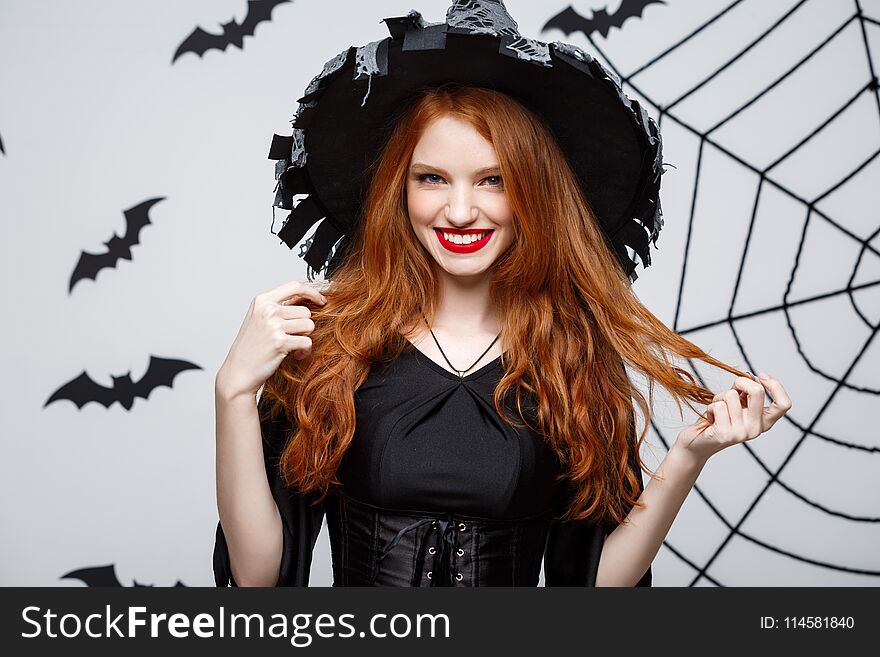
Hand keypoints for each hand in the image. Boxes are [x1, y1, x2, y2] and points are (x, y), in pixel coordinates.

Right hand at [215, 279, 326, 399]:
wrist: (238, 372)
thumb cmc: (252, 347)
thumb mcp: (261, 319)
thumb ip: (281, 306)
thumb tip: (309, 297)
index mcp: (262, 300)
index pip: (295, 286)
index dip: (312, 292)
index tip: (322, 300)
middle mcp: (268, 310)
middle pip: (306, 311)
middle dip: (304, 326)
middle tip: (292, 337)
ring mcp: (273, 325)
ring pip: (309, 326)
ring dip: (305, 338)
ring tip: (292, 346)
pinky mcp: (280, 342)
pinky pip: (307, 342)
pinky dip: (304, 351)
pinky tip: (294, 355)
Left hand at [674, 373, 791, 463]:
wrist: (698, 443)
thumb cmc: (718, 419)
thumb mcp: (736, 403)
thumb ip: (745, 392)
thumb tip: (750, 376)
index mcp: (763, 422)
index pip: (784, 404)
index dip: (775, 386)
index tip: (761, 376)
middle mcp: (756, 429)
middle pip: (757, 391)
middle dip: (741, 382)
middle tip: (732, 387)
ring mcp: (741, 433)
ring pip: (731, 395)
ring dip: (719, 397)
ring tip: (717, 410)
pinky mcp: (725, 434)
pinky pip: (718, 405)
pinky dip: (710, 407)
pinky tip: (710, 418)